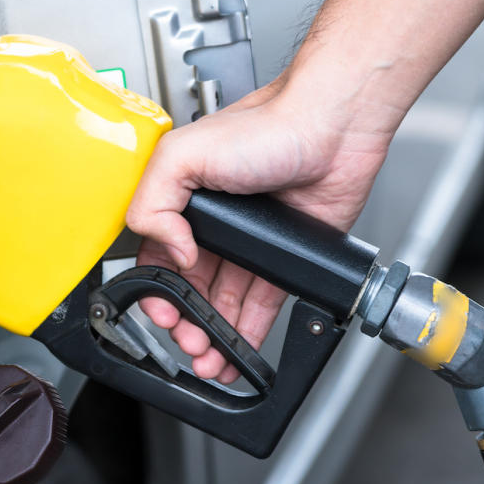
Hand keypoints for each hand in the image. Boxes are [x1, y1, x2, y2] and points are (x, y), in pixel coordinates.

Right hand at [125, 75, 390, 383]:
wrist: (332, 126)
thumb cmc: (267, 125)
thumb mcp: (181, 156)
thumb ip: (151, 204)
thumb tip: (169, 253)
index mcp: (180, 199)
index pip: (156, 259)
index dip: (155, 291)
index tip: (162, 312)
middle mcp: (212, 222)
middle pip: (189, 288)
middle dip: (184, 322)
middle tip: (189, 343)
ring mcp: (249, 241)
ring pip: (223, 302)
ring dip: (214, 335)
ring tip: (211, 359)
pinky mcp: (285, 254)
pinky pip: (263, 301)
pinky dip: (249, 330)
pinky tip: (240, 349)